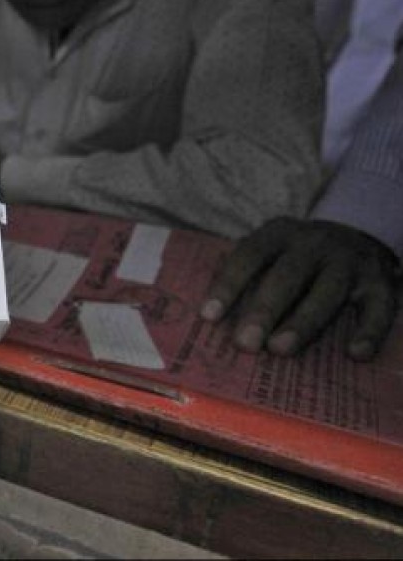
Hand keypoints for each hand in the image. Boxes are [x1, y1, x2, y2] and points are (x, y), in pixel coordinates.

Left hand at [200, 217, 399, 359]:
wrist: (356, 236)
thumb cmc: (296, 257)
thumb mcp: (270, 252)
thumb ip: (246, 276)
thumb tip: (210, 319)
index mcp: (279, 234)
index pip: (249, 256)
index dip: (228, 285)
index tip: (208, 316)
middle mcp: (314, 244)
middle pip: (287, 276)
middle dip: (264, 310)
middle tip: (245, 343)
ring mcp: (349, 262)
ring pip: (327, 293)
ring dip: (303, 323)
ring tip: (280, 350)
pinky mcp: (380, 282)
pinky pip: (379, 308)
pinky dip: (369, 331)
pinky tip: (355, 354)